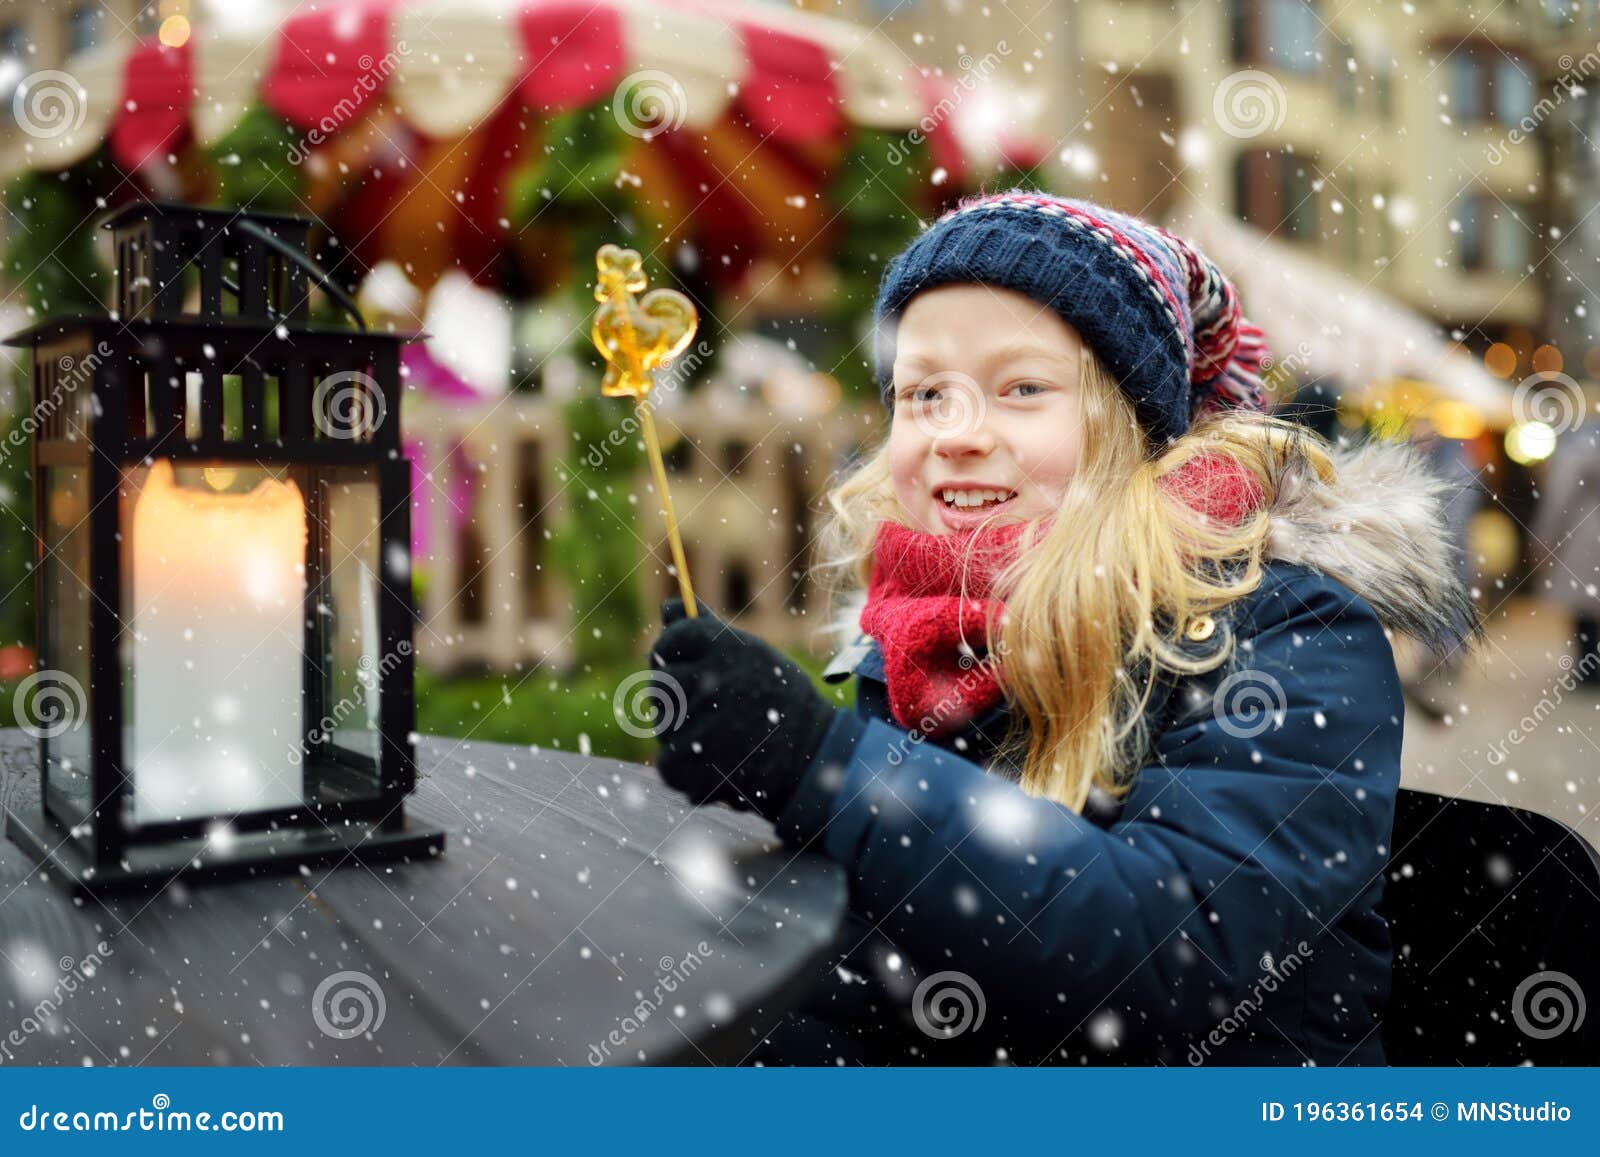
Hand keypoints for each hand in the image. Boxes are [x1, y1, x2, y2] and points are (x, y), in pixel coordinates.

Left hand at [646, 598, 838, 819]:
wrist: (817, 752)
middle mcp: (717, 681)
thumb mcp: (751, 654)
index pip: (672, 640)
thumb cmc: (781, 697)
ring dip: (682, 736)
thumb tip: (667, 606)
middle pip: (661, 685)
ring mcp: (710, 726)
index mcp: (728, 648)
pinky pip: (669, 765)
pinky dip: (686, 771)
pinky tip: (714, 765)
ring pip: (665, 728)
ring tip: (721, 738)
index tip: (674, 663)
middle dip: (673, 698)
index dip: (667, 652)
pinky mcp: (706, 768)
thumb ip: (705, 629)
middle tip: (705, 709)